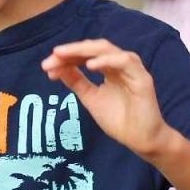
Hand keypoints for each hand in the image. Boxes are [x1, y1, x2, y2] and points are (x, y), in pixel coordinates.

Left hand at [42, 39, 173, 158]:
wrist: (140, 141)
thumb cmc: (119, 120)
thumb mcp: (91, 98)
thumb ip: (76, 82)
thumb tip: (55, 68)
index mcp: (109, 68)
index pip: (86, 55)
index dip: (67, 57)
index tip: (47, 65)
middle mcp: (120, 64)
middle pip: (94, 48)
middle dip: (72, 51)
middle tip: (53, 56)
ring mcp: (132, 69)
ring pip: (108, 50)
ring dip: (84, 51)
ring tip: (64, 56)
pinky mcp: (143, 79)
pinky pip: (125, 62)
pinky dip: (107, 60)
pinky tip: (90, 66)